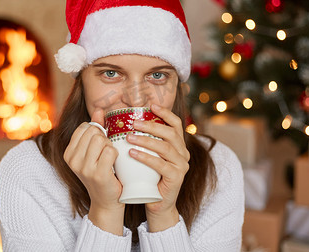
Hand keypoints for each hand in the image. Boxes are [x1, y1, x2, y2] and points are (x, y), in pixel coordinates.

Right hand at [63, 109, 124, 234]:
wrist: (107, 200)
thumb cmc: (102, 172)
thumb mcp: (94, 150)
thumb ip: (96, 128)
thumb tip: (99, 109)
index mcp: (68, 153)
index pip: (84, 127)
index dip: (97, 131)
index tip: (100, 144)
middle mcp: (72, 160)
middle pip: (94, 132)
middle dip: (104, 139)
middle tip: (106, 153)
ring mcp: (84, 167)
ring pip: (102, 140)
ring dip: (110, 147)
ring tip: (109, 159)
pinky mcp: (98, 173)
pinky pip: (110, 150)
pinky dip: (116, 155)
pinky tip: (114, 165)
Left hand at [126, 104, 189, 231]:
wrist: (156, 203)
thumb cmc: (148, 176)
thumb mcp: (147, 155)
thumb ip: (143, 140)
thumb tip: (126, 121)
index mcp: (178, 145)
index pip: (176, 124)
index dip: (165, 113)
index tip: (151, 105)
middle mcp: (183, 153)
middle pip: (170, 133)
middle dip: (151, 125)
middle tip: (133, 122)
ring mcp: (181, 166)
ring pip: (165, 147)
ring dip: (146, 140)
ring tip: (128, 137)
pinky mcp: (176, 178)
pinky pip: (161, 164)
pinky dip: (146, 157)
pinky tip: (132, 153)